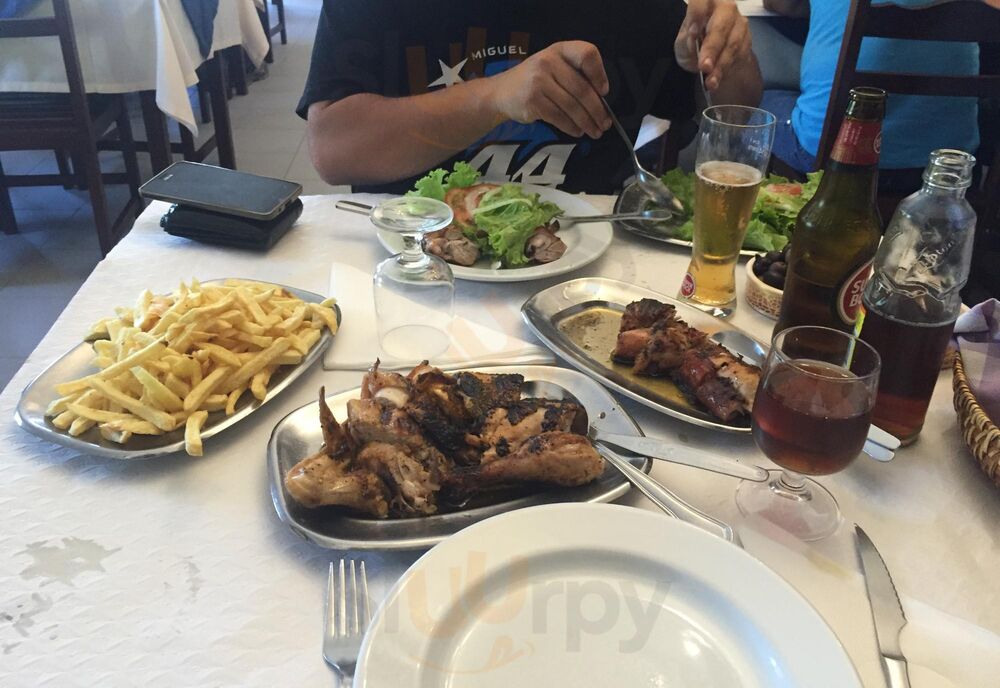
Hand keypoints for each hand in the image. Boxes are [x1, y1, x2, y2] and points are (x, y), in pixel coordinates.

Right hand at [489, 41, 611, 138]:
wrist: (500, 92)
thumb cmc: (535, 81)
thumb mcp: (553, 67)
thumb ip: (575, 76)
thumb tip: (601, 102)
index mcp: (559, 50)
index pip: (587, 54)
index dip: (599, 74)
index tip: (603, 92)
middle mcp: (548, 62)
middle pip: (582, 88)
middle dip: (597, 110)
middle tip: (605, 124)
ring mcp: (538, 81)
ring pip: (572, 106)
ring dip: (586, 122)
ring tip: (595, 132)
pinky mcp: (532, 101)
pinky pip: (559, 117)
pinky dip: (571, 127)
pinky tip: (577, 131)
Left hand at [675, 0, 752, 90]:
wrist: (711, 59)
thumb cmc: (693, 44)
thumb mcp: (682, 43)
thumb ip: (686, 39)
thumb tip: (694, 33)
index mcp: (705, 3)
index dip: (698, 13)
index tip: (693, 32)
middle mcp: (725, 7)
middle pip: (722, 24)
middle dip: (713, 47)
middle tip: (704, 66)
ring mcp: (739, 23)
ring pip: (733, 43)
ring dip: (721, 65)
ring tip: (710, 81)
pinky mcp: (747, 39)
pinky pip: (739, 55)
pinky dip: (727, 69)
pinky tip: (717, 80)